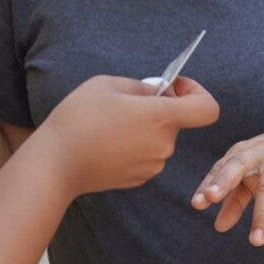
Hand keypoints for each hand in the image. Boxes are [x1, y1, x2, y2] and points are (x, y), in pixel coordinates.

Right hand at [29, 75, 220, 196]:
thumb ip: (141, 86)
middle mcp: (164, 145)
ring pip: (159, 138)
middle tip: (125, 102)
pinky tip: (107, 142)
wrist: (55, 164)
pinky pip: (146, 155)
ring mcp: (152, 165)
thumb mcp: (107, 85)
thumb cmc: (78, 119)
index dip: (197, 93)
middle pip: (176, 121)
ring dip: (143, 127)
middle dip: (158, 108)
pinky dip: (134, 145)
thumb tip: (158, 92)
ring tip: (110, 123)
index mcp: (161, 118)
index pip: (208, 109)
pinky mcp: (139, 178)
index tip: (174, 87)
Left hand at [191, 126, 263, 246]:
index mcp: (242, 152)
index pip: (221, 168)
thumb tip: (218, 227)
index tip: (197, 203)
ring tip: (256, 242)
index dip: (209, 184)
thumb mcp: (251, 178)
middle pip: (239, 164)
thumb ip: (233, 200)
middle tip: (211, 197)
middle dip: (224, 180)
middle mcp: (260, 152)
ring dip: (262, 215)